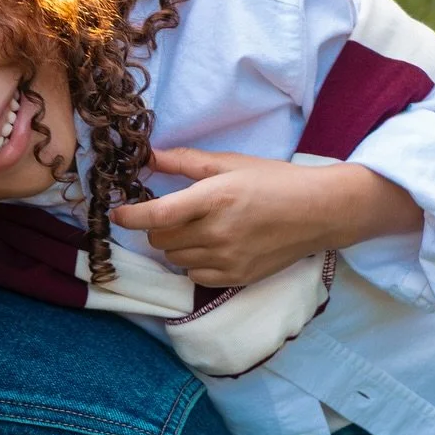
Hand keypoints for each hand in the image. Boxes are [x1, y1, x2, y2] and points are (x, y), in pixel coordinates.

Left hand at [110, 148, 420, 289]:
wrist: (317, 212)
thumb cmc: (274, 181)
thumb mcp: (230, 163)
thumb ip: (185, 162)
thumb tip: (148, 157)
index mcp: (214, 198)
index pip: (157, 215)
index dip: (130, 217)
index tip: (117, 214)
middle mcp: (217, 233)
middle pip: (161, 239)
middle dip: (159, 226)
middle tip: (175, 213)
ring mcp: (226, 259)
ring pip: (175, 259)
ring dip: (176, 245)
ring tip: (199, 228)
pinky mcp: (234, 278)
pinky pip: (194, 276)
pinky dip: (194, 263)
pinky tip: (212, 246)